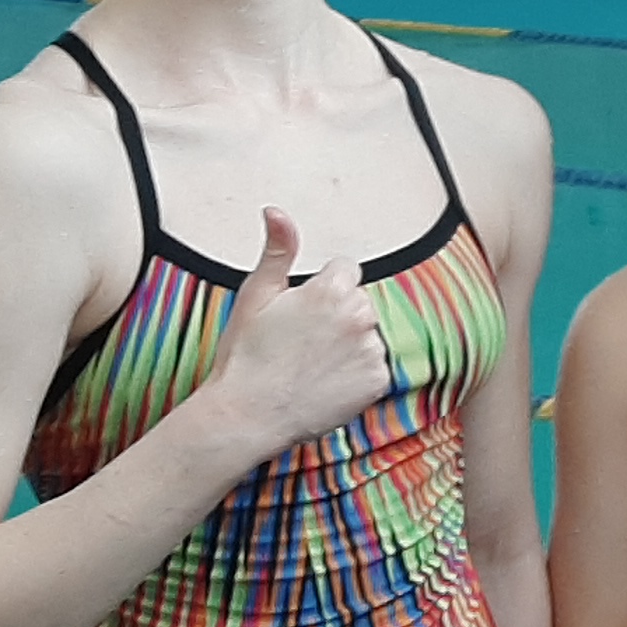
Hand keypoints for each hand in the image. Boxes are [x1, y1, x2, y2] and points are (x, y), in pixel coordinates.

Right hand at [198, 207, 390, 459]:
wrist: (248, 415)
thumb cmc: (246, 356)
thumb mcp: (256, 295)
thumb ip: (277, 250)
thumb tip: (276, 211)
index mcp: (333, 290)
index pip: (346, 271)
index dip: (322, 290)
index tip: (302, 313)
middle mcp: (360, 316)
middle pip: (360, 302)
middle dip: (339, 315)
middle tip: (303, 342)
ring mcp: (373, 350)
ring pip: (370, 334)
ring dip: (352, 345)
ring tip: (313, 364)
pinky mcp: (379, 381)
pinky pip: (377, 367)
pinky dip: (359, 374)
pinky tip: (328, 382)